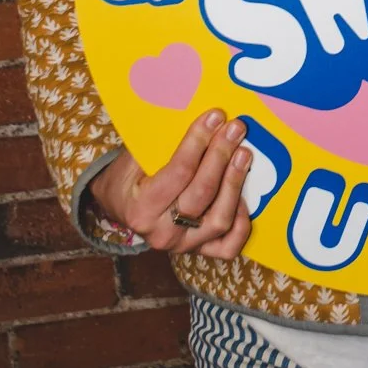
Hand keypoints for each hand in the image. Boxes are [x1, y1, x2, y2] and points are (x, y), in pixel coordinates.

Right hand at [88, 108, 252, 260]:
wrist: (122, 208)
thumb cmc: (130, 177)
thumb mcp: (134, 158)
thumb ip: (163, 144)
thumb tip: (202, 120)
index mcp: (141, 208)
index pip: (179, 172)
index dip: (199, 142)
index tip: (215, 117)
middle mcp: (162, 232)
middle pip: (202, 193)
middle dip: (221, 155)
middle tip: (235, 129)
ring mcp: (183, 246)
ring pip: (219, 219)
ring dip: (234, 183)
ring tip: (244, 154)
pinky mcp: (199, 251)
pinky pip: (229, 245)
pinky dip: (241, 223)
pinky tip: (245, 197)